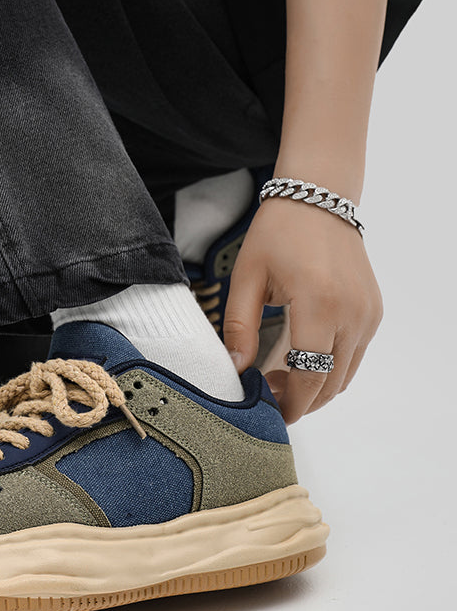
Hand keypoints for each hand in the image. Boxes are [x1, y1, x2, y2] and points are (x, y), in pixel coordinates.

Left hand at [223, 197, 382, 423]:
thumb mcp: (247, 278)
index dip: (292, 402)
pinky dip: (331, 367)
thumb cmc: (277, 233)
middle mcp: (353, 313)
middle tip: (269, 394)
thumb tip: (237, 370)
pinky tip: (302, 359)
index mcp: (319, 304)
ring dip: (317, 386)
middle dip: (302, 399)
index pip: (311, 375)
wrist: (317, 199)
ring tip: (281, 377)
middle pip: (332, 382)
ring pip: (346, 373)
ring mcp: (368, 313)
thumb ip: (239, 327)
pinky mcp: (373, 310)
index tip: (271, 411)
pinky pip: (355, 354)